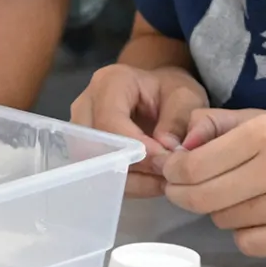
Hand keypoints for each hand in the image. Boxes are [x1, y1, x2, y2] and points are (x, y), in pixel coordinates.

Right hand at [71, 64, 207, 198]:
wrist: (157, 92)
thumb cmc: (170, 91)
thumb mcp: (185, 97)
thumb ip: (179, 120)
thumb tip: (166, 149)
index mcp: (109, 83)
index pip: (111, 122)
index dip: (137, 148)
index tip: (167, 162)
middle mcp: (86, 105)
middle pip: (98, 147)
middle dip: (135, 167)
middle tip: (168, 174)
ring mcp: (80, 129)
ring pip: (97, 166)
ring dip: (133, 179)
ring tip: (163, 179)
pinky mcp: (83, 149)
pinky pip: (101, 174)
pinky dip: (129, 183)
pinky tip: (152, 181)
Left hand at [162, 109, 265, 255]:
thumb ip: (223, 124)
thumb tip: (181, 144)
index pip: (196, 163)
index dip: (174, 171)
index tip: (172, 171)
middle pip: (201, 196)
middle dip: (183, 194)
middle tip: (183, 190)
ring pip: (222, 220)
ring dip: (220, 210)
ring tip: (240, 196)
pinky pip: (248, 243)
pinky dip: (245, 233)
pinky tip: (259, 217)